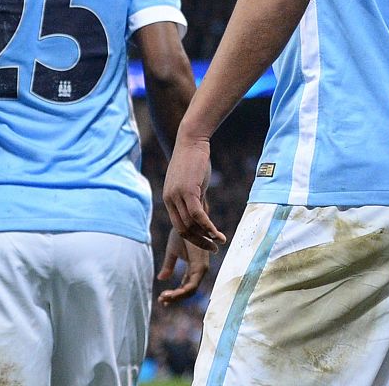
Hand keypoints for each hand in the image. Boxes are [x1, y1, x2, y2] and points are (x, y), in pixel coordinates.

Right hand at [156, 227, 210, 305]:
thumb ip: (169, 266)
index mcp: (195, 268)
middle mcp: (200, 270)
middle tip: (161, 300)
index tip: (161, 298)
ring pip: (191, 291)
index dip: (175, 294)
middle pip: (189, 291)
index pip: (186, 287)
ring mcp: (202, 269)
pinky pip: (192, 285)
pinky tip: (168, 294)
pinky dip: (180, 292)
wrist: (188, 220)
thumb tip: (161, 279)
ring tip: (163, 298)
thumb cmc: (182, 234)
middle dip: (175, 298)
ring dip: (176, 297)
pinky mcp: (200, 266)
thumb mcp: (172, 252)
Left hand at [162, 135, 226, 251]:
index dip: (193, 237)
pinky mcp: (187, 191)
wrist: (191, 140)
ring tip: (220, 242)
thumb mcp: (193, 183)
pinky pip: (197, 215)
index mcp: (169, 198)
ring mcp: (177, 195)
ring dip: (206, 237)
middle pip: (183, 229)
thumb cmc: (194, 159)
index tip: (206, 243)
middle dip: (199, 242)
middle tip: (214, 248)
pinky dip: (208, 227)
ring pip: (191, 224)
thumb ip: (196, 200)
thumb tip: (203, 215)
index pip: (179, 225)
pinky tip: (218, 233)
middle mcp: (170, 199)